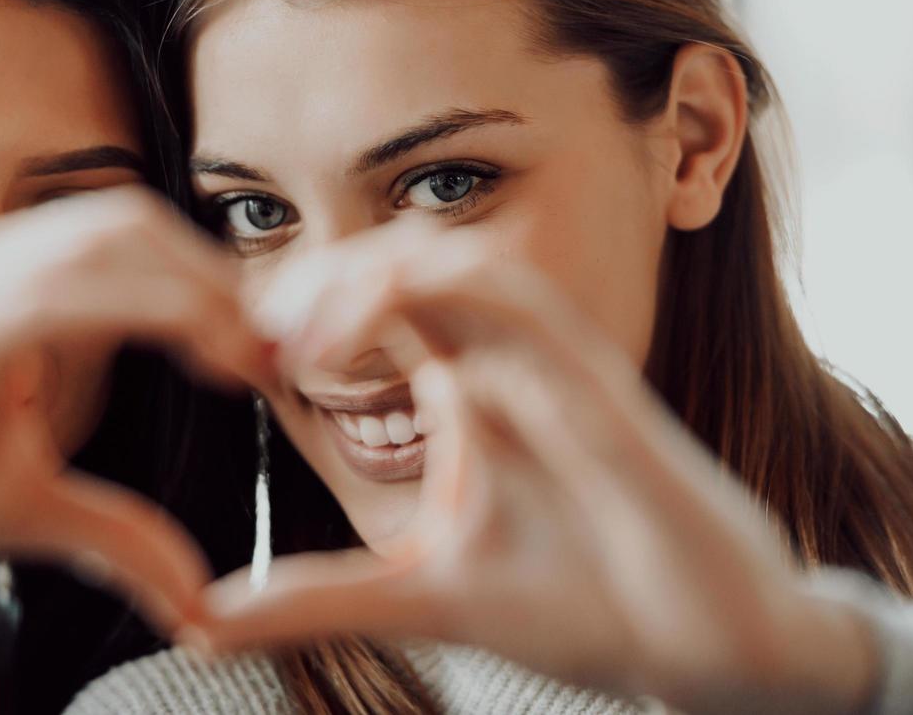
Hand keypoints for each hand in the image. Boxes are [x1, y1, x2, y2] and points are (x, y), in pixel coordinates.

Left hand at [193, 223, 876, 714]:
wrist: (712, 649)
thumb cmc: (583, 601)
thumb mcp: (422, 595)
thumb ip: (317, 596)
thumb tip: (200, 621)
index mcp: (467, 383)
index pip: (374, 302)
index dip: (300, 307)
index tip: (233, 348)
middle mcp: (511, 359)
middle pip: (406, 262)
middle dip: (323, 278)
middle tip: (254, 326)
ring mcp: (563, 369)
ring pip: (468, 266)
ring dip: (382, 281)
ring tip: (307, 335)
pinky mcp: (612, 399)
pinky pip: (540, 316)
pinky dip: (467, 312)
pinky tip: (404, 365)